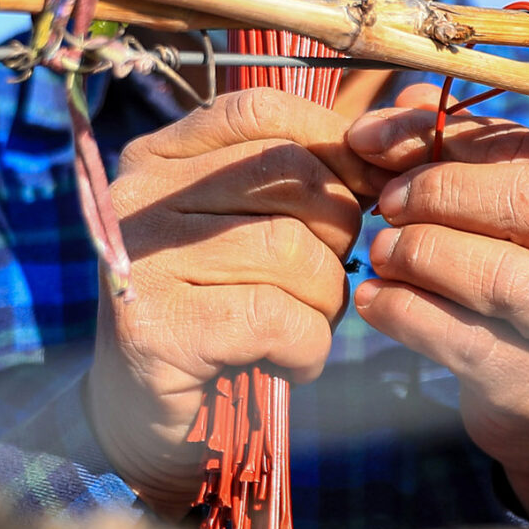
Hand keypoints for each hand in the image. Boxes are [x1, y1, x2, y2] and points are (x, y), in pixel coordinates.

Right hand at [85, 87, 375, 516]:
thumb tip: (391, 146)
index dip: (333, 143)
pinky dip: (307, 348)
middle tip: (325, 279)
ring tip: (302, 327)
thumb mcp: (251, 226)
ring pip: (291, 250)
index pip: (264, 112)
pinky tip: (287, 362)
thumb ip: (300, 177)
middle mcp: (138, 196)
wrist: (141, 417)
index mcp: (160, 156)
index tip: (367, 189)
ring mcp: (140, 261)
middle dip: (338, 231)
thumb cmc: (218, 311)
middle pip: (288, 177)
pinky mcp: (156, 329)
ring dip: (326, 300)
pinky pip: (278, 318)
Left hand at [344, 84, 528, 515]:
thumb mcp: (523, 215)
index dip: (442, 136)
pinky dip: (402, 310)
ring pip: (499, 276)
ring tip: (383, 249)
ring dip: (420, 252)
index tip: (373, 140)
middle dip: (441, 191)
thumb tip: (401, 103)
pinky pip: (457, 340)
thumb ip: (470, 152)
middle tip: (388, 201)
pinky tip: (376, 297)